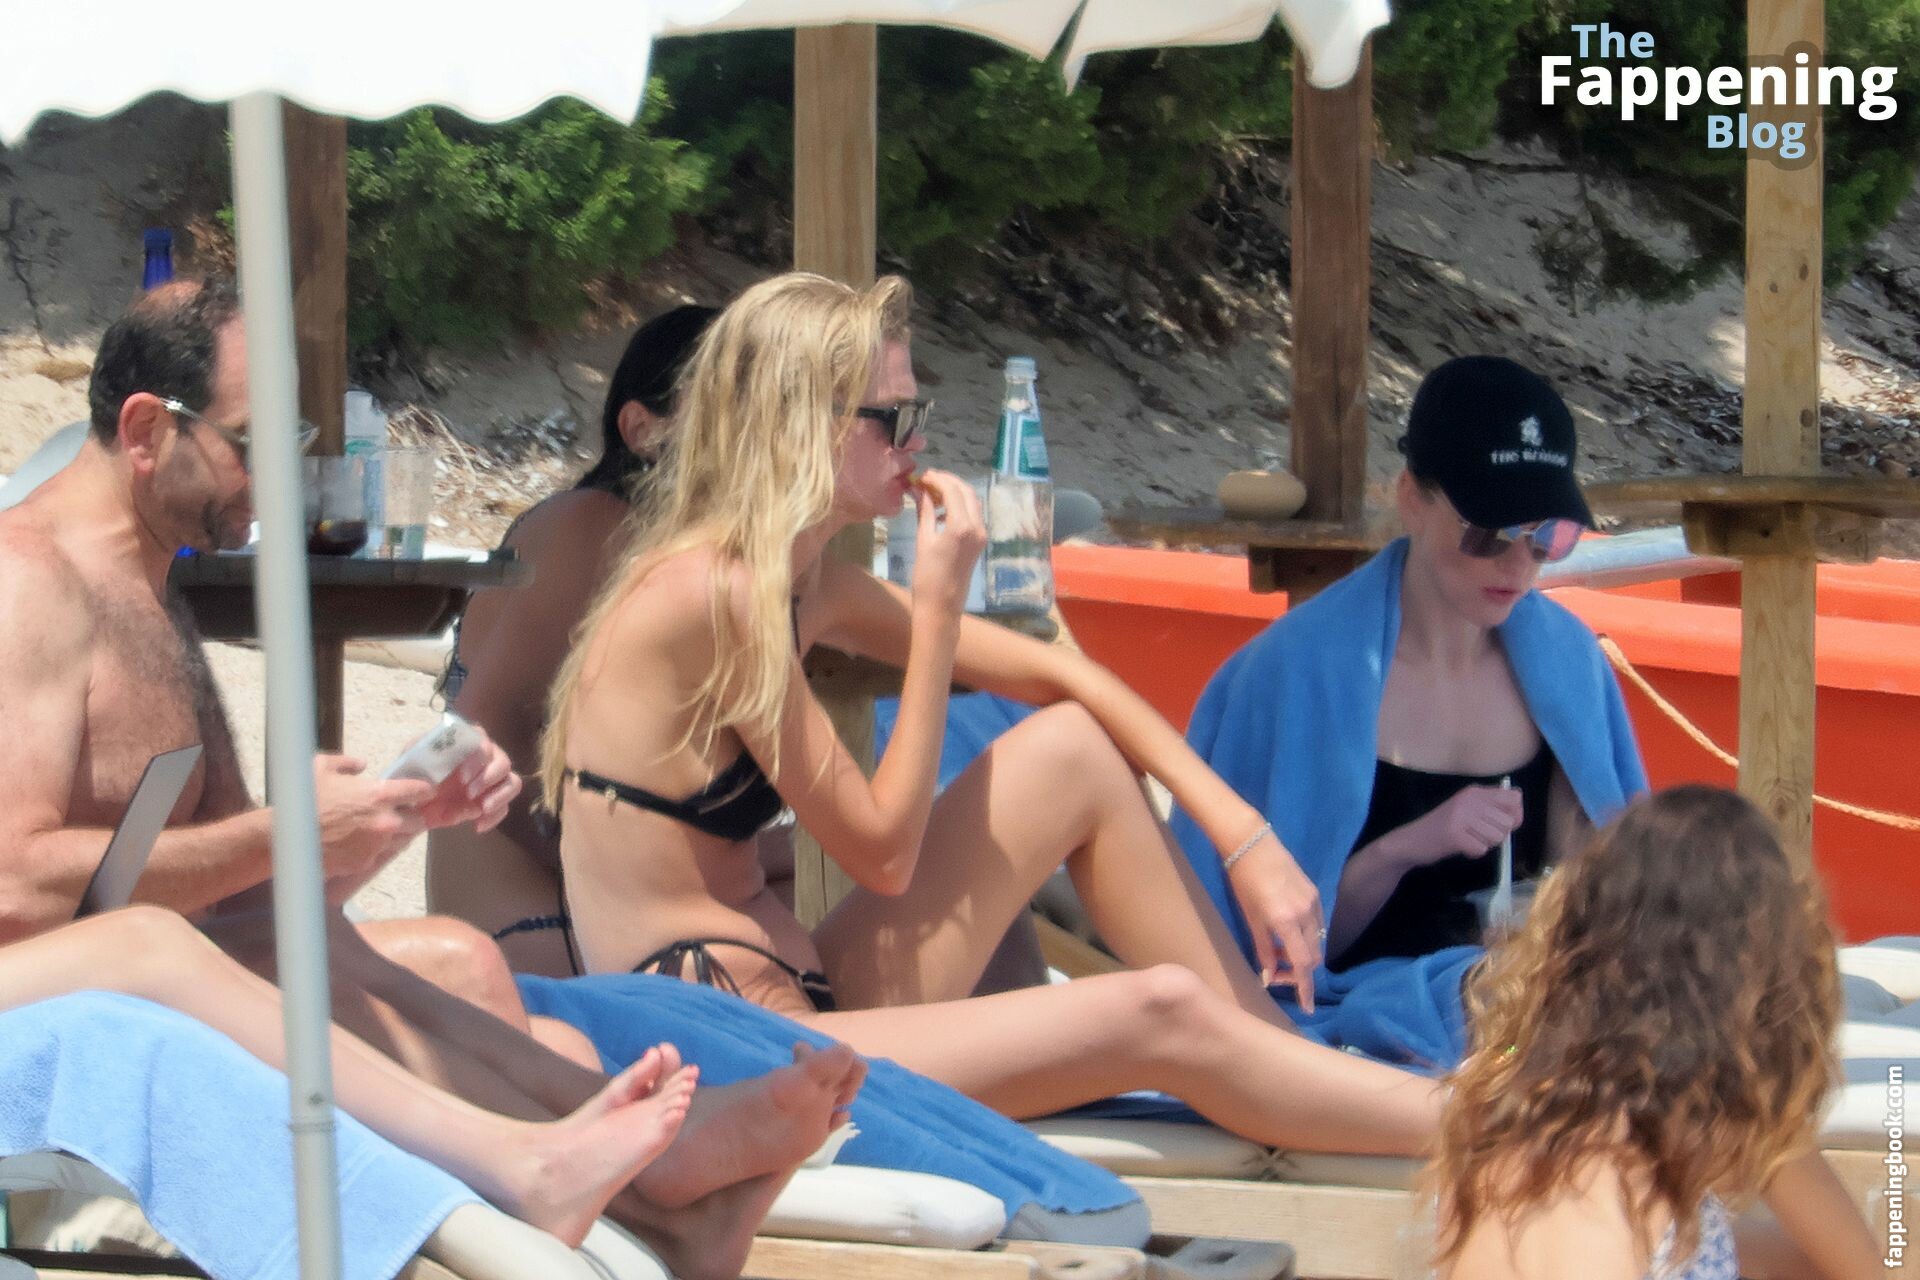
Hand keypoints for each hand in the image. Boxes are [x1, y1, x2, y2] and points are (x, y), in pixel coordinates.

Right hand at [312, 754, 432, 884]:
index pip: (418, 791)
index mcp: (379, 795)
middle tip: (401, 812)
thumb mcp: (321, 768)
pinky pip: (380, 855)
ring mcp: (377, 845)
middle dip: (412, 816)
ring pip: (402, 840)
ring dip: (397, 833)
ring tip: (381, 828)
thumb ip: (346, 763)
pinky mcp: (365, 863)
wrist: (284, 838)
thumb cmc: (303, 800)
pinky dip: (376, 849)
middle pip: (418, 820)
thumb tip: (361, 764)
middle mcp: (385, 821)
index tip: (425, 791)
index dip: (423, 790)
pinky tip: (362, 843)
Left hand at [414, 730, 521, 833]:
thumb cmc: (413, 777)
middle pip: (503, 761)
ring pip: (512, 782)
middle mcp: (485, 759)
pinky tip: (477, 826)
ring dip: (500, 796)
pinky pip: (504, 807)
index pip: (483, 741)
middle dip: (489, 778)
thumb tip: (437, 754)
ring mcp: (492, 781)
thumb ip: (425, 754)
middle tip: (470, 793)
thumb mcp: (412, 762)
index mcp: (466, 744)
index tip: (462, 777)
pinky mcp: (492, 801)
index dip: (478, 758)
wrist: (413, 803)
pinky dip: (494, 817)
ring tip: (482, 809)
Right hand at [908, 470, 984, 618]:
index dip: (937, 479)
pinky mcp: (980, 542)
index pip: (953, 490)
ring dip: (955, 492)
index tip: (922, 476)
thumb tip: (919, 489)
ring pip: (972, 502)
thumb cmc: (927, 577)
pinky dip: (960, 506)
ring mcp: (981, 535)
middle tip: (927, 479)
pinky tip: (942, 509)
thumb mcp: (923, 540)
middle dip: (948, 482)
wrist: (941, 607)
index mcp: (962, 526)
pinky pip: (973, 515)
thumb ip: (925, 511)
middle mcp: (977, 527)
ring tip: (932, 491)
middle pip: (966, 492)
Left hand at [1225, 828, 1324, 1013]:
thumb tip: (1270, 978)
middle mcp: (1305, 914)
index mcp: (1285, 921)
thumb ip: (1263, 949)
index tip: (1306, 1007)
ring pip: (1316, 941)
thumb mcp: (1250, 918)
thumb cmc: (1242, 880)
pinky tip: (1289, 936)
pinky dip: (1306, 937)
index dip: (1304, 988)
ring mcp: (1313, 902)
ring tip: (1281, 954)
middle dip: (1299, 972)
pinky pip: (1317, 925)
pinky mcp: (1315, 893)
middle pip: (1312, 956)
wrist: (1252, 842)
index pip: (1302, 965)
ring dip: (1303, 955)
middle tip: (1278, 974)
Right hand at [1402, 785, 1523, 865]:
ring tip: (1468, 840)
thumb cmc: (1443, 826)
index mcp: (1474, 791)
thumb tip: (1518, 804)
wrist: (1411, 840)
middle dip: (1498, 834)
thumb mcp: (1467, 808)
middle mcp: (1469, 800)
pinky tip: (1460, 847)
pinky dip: (1473, 853)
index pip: (1514, 798)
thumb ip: (1491, 805)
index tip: (1500, 823)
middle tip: (1478, 835)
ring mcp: (1460, 816)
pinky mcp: (1454, 835)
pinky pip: (1481, 849)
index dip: (1514, 815)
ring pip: (1497, 837)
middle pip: (1508, 822)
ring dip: (1485, 844)